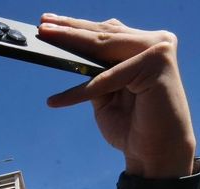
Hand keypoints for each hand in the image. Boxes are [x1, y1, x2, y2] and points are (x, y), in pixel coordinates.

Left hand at [41, 14, 195, 178]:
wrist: (155, 154)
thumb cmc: (132, 127)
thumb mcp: (105, 95)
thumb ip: (94, 73)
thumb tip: (68, 54)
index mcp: (143, 47)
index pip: (105, 32)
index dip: (75, 27)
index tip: (47, 23)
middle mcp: (154, 43)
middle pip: (103, 34)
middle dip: (68, 29)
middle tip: (41, 24)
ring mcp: (158, 49)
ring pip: (103, 46)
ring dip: (70, 41)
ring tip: (44, 37)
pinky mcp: (157, 63)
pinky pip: (106, 78)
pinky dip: (81, 91)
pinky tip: (56, 100)